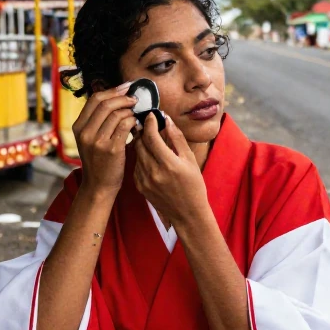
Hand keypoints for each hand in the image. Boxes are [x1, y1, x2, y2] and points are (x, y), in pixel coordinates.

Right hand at [72, 83, 136, 195]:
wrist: (98, 186)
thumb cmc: (98, 161)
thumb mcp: (89, 139)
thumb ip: (97, 120)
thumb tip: (114, 97)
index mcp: (78, 127)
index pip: (95, 99)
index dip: (112, 90)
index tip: (125, 88)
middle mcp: (85, 133)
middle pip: (106, 103)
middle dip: (123, 97)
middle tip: (135, 98)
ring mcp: (97, 141)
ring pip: (117, 114)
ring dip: (130, 111)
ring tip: (136, 113)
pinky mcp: (111, 149)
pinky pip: (125, 126)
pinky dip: (133, 121)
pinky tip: (136, 124)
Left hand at [133, 112, 208, 227]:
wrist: (188, 213)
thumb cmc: (194, 186)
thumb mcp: (190, 160)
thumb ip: (177, 139)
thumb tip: (168, 121)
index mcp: (168, 164)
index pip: (151, 137)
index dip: (149, 123)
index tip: (151, 115)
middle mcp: (153, 172)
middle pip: (140, 144)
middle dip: (143, 131)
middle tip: (148, 124)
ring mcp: (145, 181)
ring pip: (137, 154)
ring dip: (141, 144)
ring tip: (150, 140)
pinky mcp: (140, 187)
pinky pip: (136, 166)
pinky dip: (141, 158)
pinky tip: (150, 157)